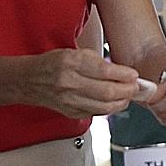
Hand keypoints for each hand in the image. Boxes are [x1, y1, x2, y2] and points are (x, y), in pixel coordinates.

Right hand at [24, 48, 140, 118]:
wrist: (29, 80)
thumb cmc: (52, 63)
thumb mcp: (73, 52)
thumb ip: (96, 61)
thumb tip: (122, 71)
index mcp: (70, 62)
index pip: (104, 70)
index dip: (123, 74)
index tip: (134, 75)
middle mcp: (69, 82)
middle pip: (107, 91)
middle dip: (127, 90)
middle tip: (136, 87)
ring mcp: (69, 100)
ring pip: (104, 106)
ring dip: (122, 102)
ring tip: (129, 96)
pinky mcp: (70, 112)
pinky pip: (96, 112)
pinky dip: (109, 108)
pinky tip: (115, 102)